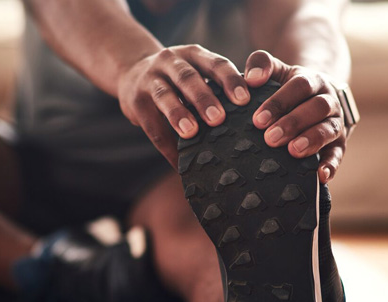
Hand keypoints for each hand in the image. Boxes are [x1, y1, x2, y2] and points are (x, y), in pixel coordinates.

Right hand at [117, 45, 249, 167]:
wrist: (132, 73)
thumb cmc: (178, 80)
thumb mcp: (197, 72)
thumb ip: (218, 88)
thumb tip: (255, 120)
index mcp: (194, 55)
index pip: (215, 64)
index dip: (229, 80)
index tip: (244, 100)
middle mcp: (171, 61)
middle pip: (188, 77)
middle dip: (203, 98)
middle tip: (219, 119)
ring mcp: (150, 79)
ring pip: (165, 95)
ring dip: (178, 114)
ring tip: (191, 132)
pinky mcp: (135, 99)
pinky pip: (150, 124)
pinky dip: (165, 144)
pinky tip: (178, 162)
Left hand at [245, 50, 346, 183]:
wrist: (317, 96)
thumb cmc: (288, 87)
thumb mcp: (277, 70)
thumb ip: (262, 64)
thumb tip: (251, 78)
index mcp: (312, 81)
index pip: (299, 87)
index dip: (279, 102)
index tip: (257, 119)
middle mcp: (328, 100)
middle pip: (317, 107)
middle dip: (293, 123)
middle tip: (270, 138)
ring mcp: (335, 122)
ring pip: (329, 129)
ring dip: (312, 140)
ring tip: (293, 151)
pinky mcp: (339, 143)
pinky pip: (338, 154)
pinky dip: (331, 164)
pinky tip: (321, 176)